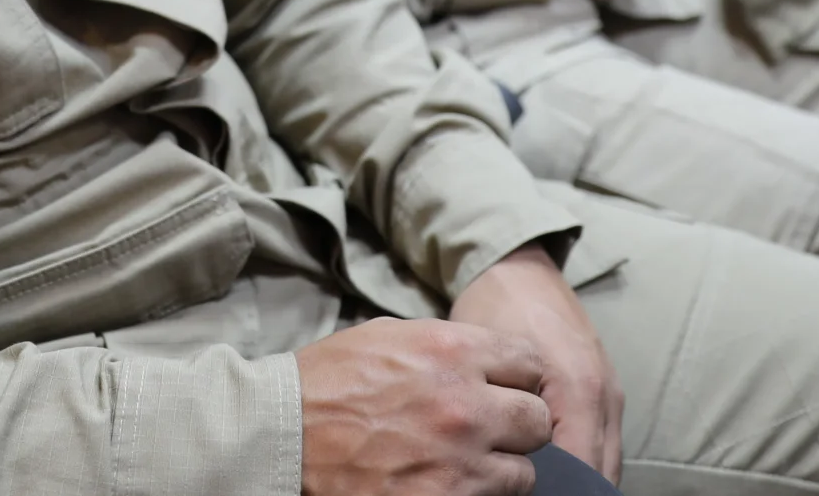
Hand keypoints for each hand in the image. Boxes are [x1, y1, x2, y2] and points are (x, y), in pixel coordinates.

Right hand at [298, 316, 552, 495]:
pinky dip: (475, 495)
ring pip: (524, 473)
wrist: (280, 433)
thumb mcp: (390, 337)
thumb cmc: (329, 381)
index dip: (517, 379)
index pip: (531, 364)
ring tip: (464, 464)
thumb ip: (448, 347)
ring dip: (500, 469)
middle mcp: (467, 405)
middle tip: (489, 431)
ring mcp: (458, 461)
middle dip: (517, 426)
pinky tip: (447, 484)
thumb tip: (487, 365)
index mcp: (454, 351)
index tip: (502, 390)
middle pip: (538, 421)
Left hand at [450, 246, 624, 480]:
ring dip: (580, 478)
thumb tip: (501, 464)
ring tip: (540, 483)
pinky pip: (605, 442)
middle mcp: (605, 396)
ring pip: (606, 462)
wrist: (518, 267)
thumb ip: (501, 418)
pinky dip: (585, 460)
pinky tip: (552, 465)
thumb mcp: (486, 364)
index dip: (552, 490)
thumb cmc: (495, 311)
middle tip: (524, 490)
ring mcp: (612, 393)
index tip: (519, 492)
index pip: (580, 473)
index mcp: (579, 391)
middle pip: (599, 475)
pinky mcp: (608, 390)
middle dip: (569, 490)